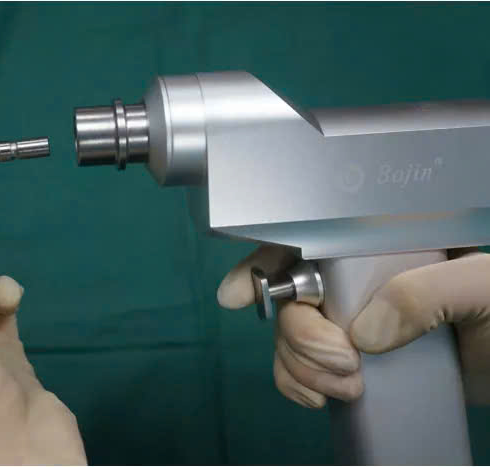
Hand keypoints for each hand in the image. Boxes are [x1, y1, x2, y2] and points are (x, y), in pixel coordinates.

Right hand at [217, 245, 489, 407]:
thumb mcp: (480, 288)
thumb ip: (425, 294)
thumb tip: (363, 333)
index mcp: (379, 250)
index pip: (309, 241)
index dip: (263, 262)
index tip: (236, 295)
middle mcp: (354, 284)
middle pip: (289, 299)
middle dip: (299, 335)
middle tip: (342, 362)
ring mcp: (349, 326)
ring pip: (288, 338)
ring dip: (301, 366)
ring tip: (348, 387)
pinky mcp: (351, 363)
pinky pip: (299, 370)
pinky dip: (297, 385)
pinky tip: (320, 397)